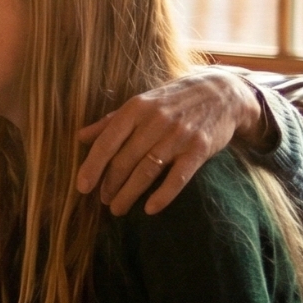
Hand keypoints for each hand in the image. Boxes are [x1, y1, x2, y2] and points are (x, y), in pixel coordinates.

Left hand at [76, 69, 263, 216]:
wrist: (222, 93)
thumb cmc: (172, 101)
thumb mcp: (140, 104)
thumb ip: (110, 122)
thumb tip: (80, 137)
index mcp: (135, 109)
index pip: (107, 142)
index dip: (92, 166)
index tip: (82, 187)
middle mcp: (155, 121)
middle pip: (125, 160)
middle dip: (110, 184)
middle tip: (103, 201)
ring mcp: (178, 135)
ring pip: (147, 170)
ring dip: (129, 193)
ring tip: (118, 208)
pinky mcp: (199, 149)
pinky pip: (178, 177)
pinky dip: (163, 195)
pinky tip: (150, 209)